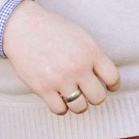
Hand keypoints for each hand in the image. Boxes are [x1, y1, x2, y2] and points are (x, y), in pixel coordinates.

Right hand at [2, 0, 120, 115]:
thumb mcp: (82, 38)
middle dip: (96, 97)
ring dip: (79, 105)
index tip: (110, 87)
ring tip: (75, 97)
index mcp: (91, 52)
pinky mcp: (42, 88)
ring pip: (80, 107)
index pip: (112, 77)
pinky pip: (60, 110)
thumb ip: (94, 57)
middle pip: (98, 97)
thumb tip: (105, 78)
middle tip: (89, 92)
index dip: (113, 85)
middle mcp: (78, 67)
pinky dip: (62, 108)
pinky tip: (60, 98)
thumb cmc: (55, 32)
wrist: (24, 28)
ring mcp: (60, 79)